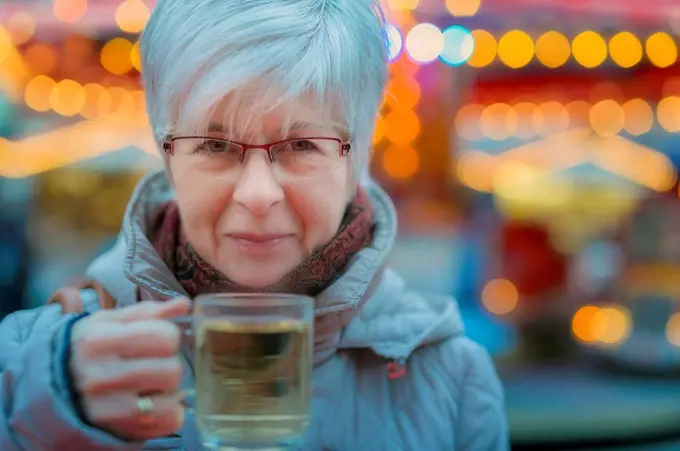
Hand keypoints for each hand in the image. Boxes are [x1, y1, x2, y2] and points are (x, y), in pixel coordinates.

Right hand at [69, 298, 190, 440]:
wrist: (57, 385)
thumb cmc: (91, 347)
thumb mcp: (110, 321)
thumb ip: (149, 312)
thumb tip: (184, 304)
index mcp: (98, 341)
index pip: (164, 336)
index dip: (167, 335)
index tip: (155, 338)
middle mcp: (99, 377)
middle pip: (171, 370)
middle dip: (169, 363)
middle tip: (154, 362)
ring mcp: (106, 409)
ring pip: (172, 399)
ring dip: (168, 389)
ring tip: (151, 382)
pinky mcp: (117, 430)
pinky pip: (169, 422)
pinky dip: (170, 411)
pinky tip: (152, 401)